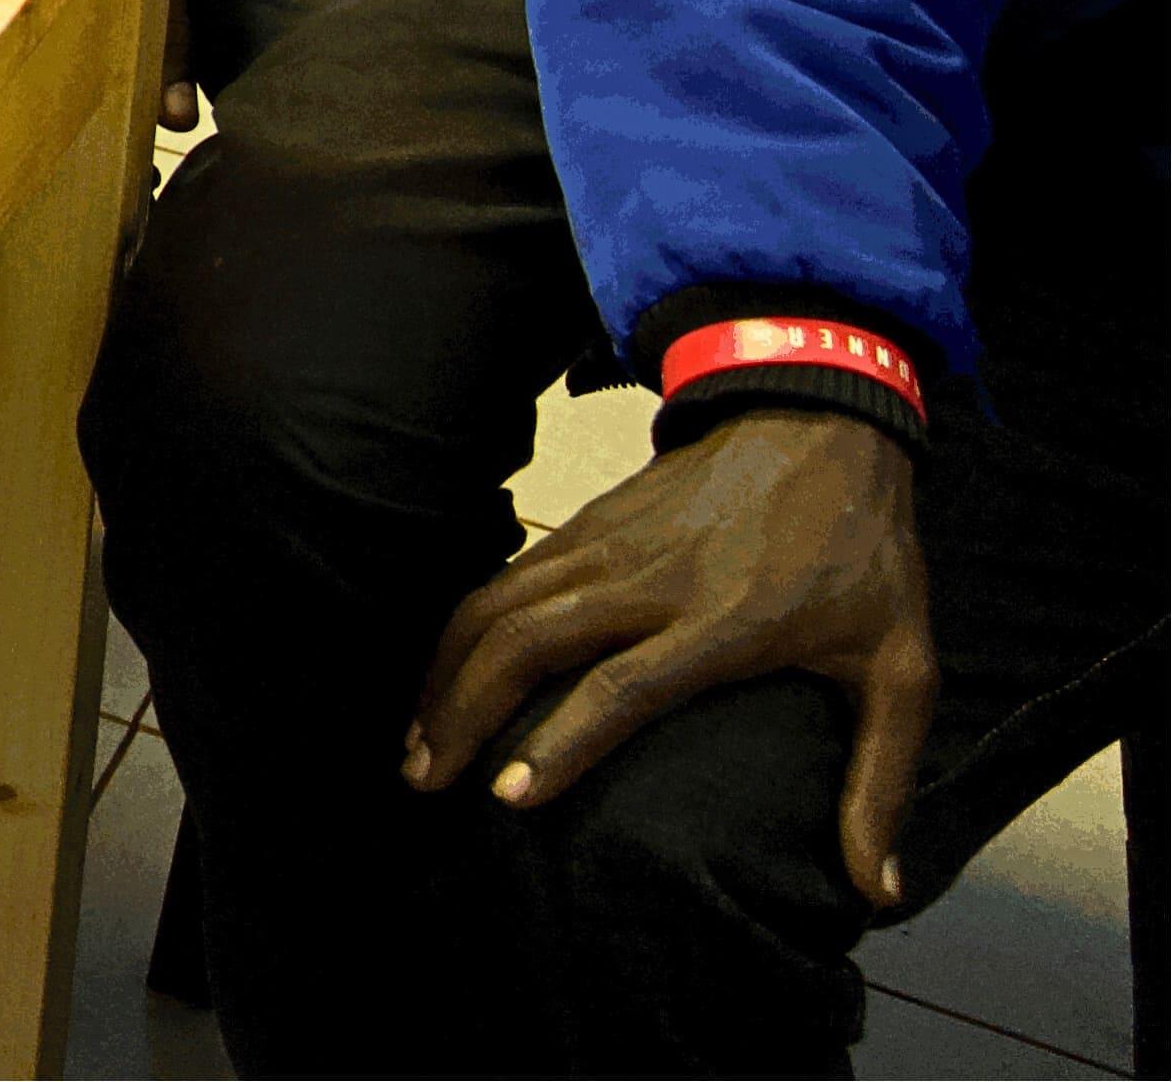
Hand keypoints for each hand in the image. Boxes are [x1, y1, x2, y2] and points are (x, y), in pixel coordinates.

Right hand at [404, 411, 936, 906]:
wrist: (816, 424)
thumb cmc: (862, 555)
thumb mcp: (901, 668)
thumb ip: (880, 780)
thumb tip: (879, 891)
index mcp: (720, 622)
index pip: (620, 687)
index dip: (560, 743)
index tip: (508, 796)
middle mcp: (644, 582)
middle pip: (524, 642)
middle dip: (462, 712)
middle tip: (425, 779)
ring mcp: (602, 545)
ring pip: (493, 604)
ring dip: (444, 672)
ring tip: (415, 739)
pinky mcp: (582, 523)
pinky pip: (500, 578)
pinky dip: (458, 629)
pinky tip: (442, 672)